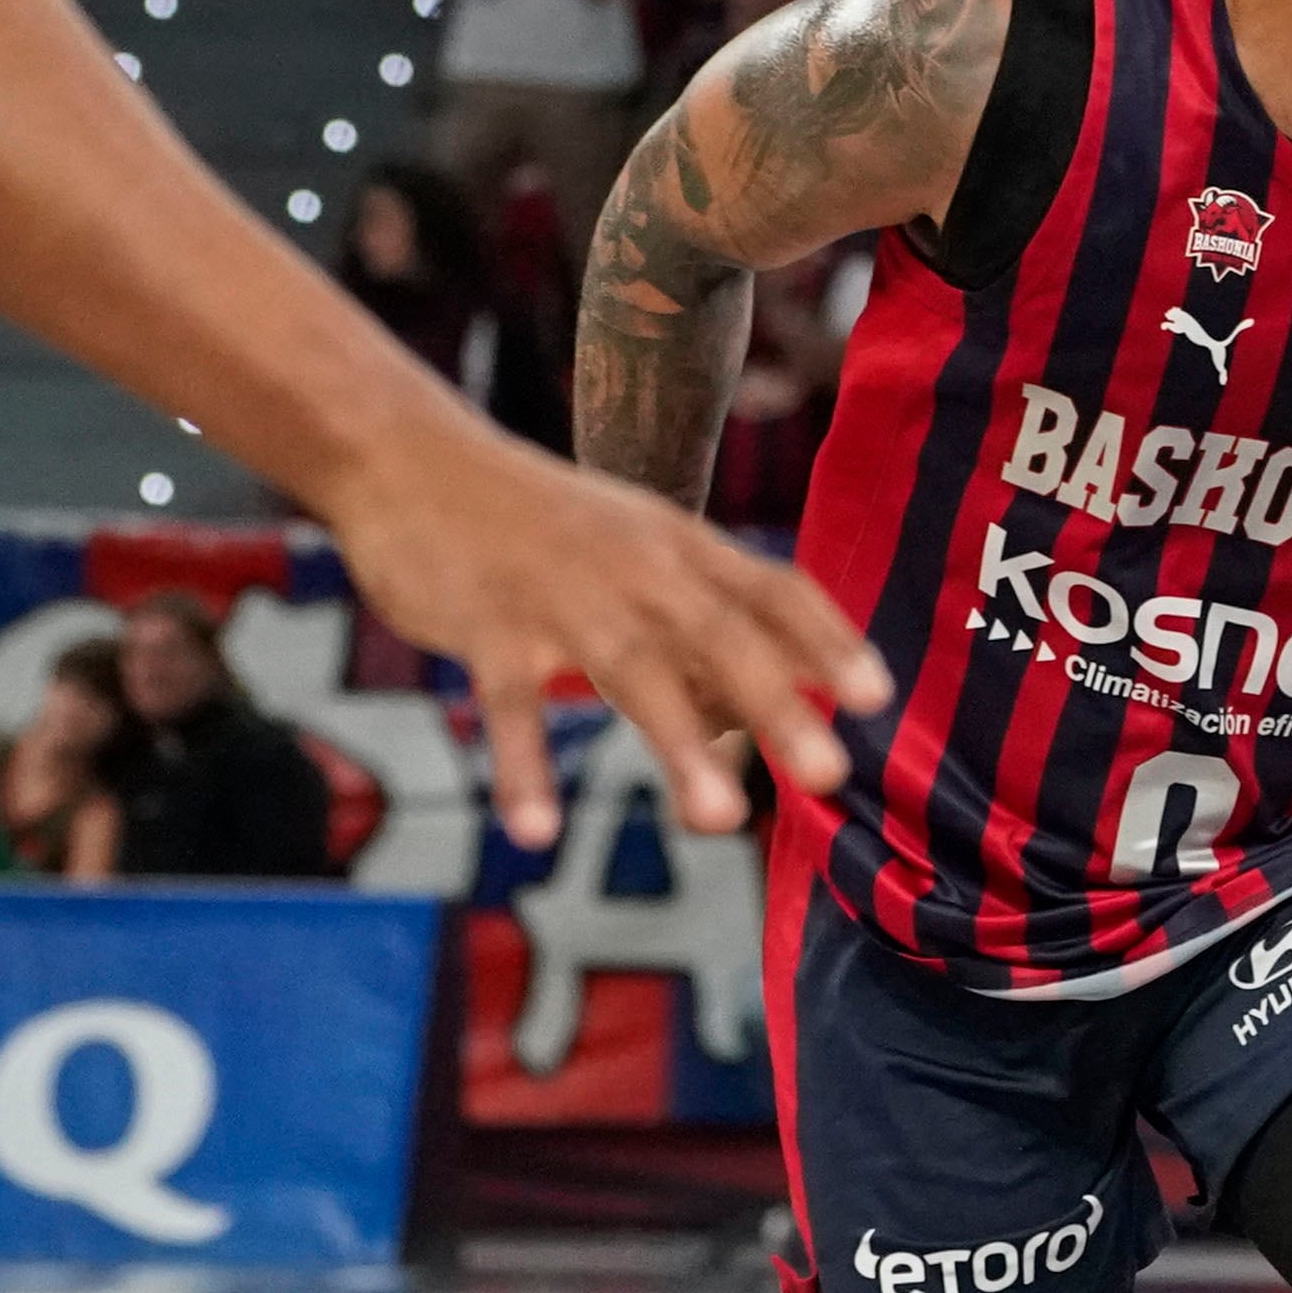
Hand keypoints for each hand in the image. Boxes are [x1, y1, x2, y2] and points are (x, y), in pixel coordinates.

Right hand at [317, 428, 885, 849]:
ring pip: (629, 673)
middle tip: (830, 774)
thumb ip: (701, 625)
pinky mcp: (487, 627)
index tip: (877, 697)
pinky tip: (538, 832)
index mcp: (680, 548)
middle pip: (720, 637)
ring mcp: (561, 597)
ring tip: (720, 820)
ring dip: (675, 746)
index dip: (826, 641)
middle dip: (778, 706)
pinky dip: (522, 768)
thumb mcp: (636, 551)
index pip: (774, 589)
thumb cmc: (547, 525)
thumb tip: (762, 715)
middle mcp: (635, 569)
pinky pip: (511, 705)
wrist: (413, 460)